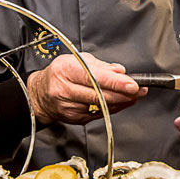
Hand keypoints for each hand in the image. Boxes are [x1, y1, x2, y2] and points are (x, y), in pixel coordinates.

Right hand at [26, 53, 146, 124]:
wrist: (40, 94)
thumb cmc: (59, 74)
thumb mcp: (77, 60)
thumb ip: (100, 65)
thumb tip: (119, 71)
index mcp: (65, 70)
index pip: (94, 77)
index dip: (115, 82)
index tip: (132, 84)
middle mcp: (65, 89)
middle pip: (99, 95)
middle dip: (123, 94)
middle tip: (140, 90)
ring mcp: (68, 106)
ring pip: (101, 107)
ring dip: (121, 102)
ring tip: (134, 96)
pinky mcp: (74, 118)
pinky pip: (98, 114)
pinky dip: (112, 108)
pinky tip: (121, 103)